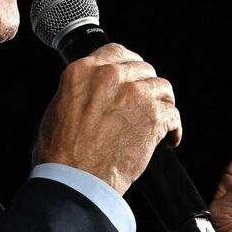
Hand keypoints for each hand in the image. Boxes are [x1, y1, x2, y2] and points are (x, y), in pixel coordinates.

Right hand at [33, 43, 182, 195]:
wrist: (76, 179)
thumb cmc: (61, 153)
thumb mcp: (58, 109)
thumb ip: (78, 92)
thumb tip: (90, 93)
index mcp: (84, 72)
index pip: (116, 52)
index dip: (129, 63)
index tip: (135, 74)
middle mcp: (110, 77)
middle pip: (142, 68)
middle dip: (146, 84)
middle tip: (146, 101)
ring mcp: (135, 95)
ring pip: (161, 87)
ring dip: (162, 103)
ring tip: (160, 118)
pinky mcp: (153, 117)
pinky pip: (173, 114)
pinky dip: (173, 127)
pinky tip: (170, 137)